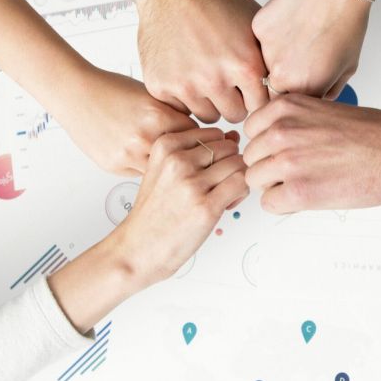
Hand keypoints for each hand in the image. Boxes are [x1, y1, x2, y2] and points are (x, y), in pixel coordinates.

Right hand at [57, 67, 197, 175]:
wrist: (76, 94)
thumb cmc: (111, 89)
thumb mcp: (151, 94)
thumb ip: (173, 113)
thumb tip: (194, 130)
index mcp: (158, 115)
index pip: (196, 135)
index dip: (198, 137)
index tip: (199, 139)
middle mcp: (144, 137)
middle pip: (182, 156)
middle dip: (185, 154)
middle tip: (186, 152)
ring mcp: (128, 155)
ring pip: (162, 170)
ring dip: (165, 165)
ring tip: (164, 156)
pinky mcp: (115, 165)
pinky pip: (141, 173)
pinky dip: (145, 166)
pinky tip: (141, 155)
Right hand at [97, 0, 268, 123]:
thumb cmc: (214, 0)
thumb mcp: (255, 26)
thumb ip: (269, 60)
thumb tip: (286, 84)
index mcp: (245, 65)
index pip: (261, 107)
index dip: (257, 97)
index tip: (250, 88)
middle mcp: (216, 79)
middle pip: (235, 115)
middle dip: (234, 101)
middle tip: (227, 81)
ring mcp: (186, 85)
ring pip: (207, 115)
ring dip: (209, 101)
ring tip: (206, 75)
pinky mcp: (160, 86)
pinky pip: (180, 108)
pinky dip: (183, 96)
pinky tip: (185, 72)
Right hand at [114, 127, 248, 283]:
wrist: (139, 247)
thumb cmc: (155, 212)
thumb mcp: (164, 170)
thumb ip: (197, 151)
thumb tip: (233, 137)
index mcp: (165, 145)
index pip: (214, 133)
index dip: (219, 151)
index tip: (210, 170)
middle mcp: (177, 160)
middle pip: (229, 148)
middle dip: (231, 165)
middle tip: (220, 185)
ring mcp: (192, 183)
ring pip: (238, 164)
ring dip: (238, 179)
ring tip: (223, 195)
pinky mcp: (206, 206)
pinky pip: (241, 184)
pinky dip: (241, 193)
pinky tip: (226, 204)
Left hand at [243, 94, 380, 213]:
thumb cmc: (371, 133)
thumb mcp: (320, 110)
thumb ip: (290, 123)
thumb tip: (269, 141)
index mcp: (285, 107)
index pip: (251, 132)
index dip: (268, 146)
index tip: (285, 152)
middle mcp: (281, 131)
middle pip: (251, 158)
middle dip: (270, 167)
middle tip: (300, 172)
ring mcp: (287, 161)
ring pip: (255, 181)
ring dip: (276, 186)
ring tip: (307, 182)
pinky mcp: (298, 191)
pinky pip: (269, 203)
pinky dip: (285, 204)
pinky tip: (309, 196)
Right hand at [251, 0, 369, 98]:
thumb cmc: (346, 23)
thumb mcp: (347, 68)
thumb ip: (327, 91)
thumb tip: (316, 99)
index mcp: (303, 89)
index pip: (288, 106)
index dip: (296, 94)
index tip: (302, 83)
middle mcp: (280, 74)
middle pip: (273, 87)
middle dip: (285, 77)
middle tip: (301, 56)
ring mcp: (265, 51)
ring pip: (264, 62)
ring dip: (277, 55)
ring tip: (299, 35)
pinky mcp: (258, 29)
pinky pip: (260, 40)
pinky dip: (272, 34)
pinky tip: (291, 22)